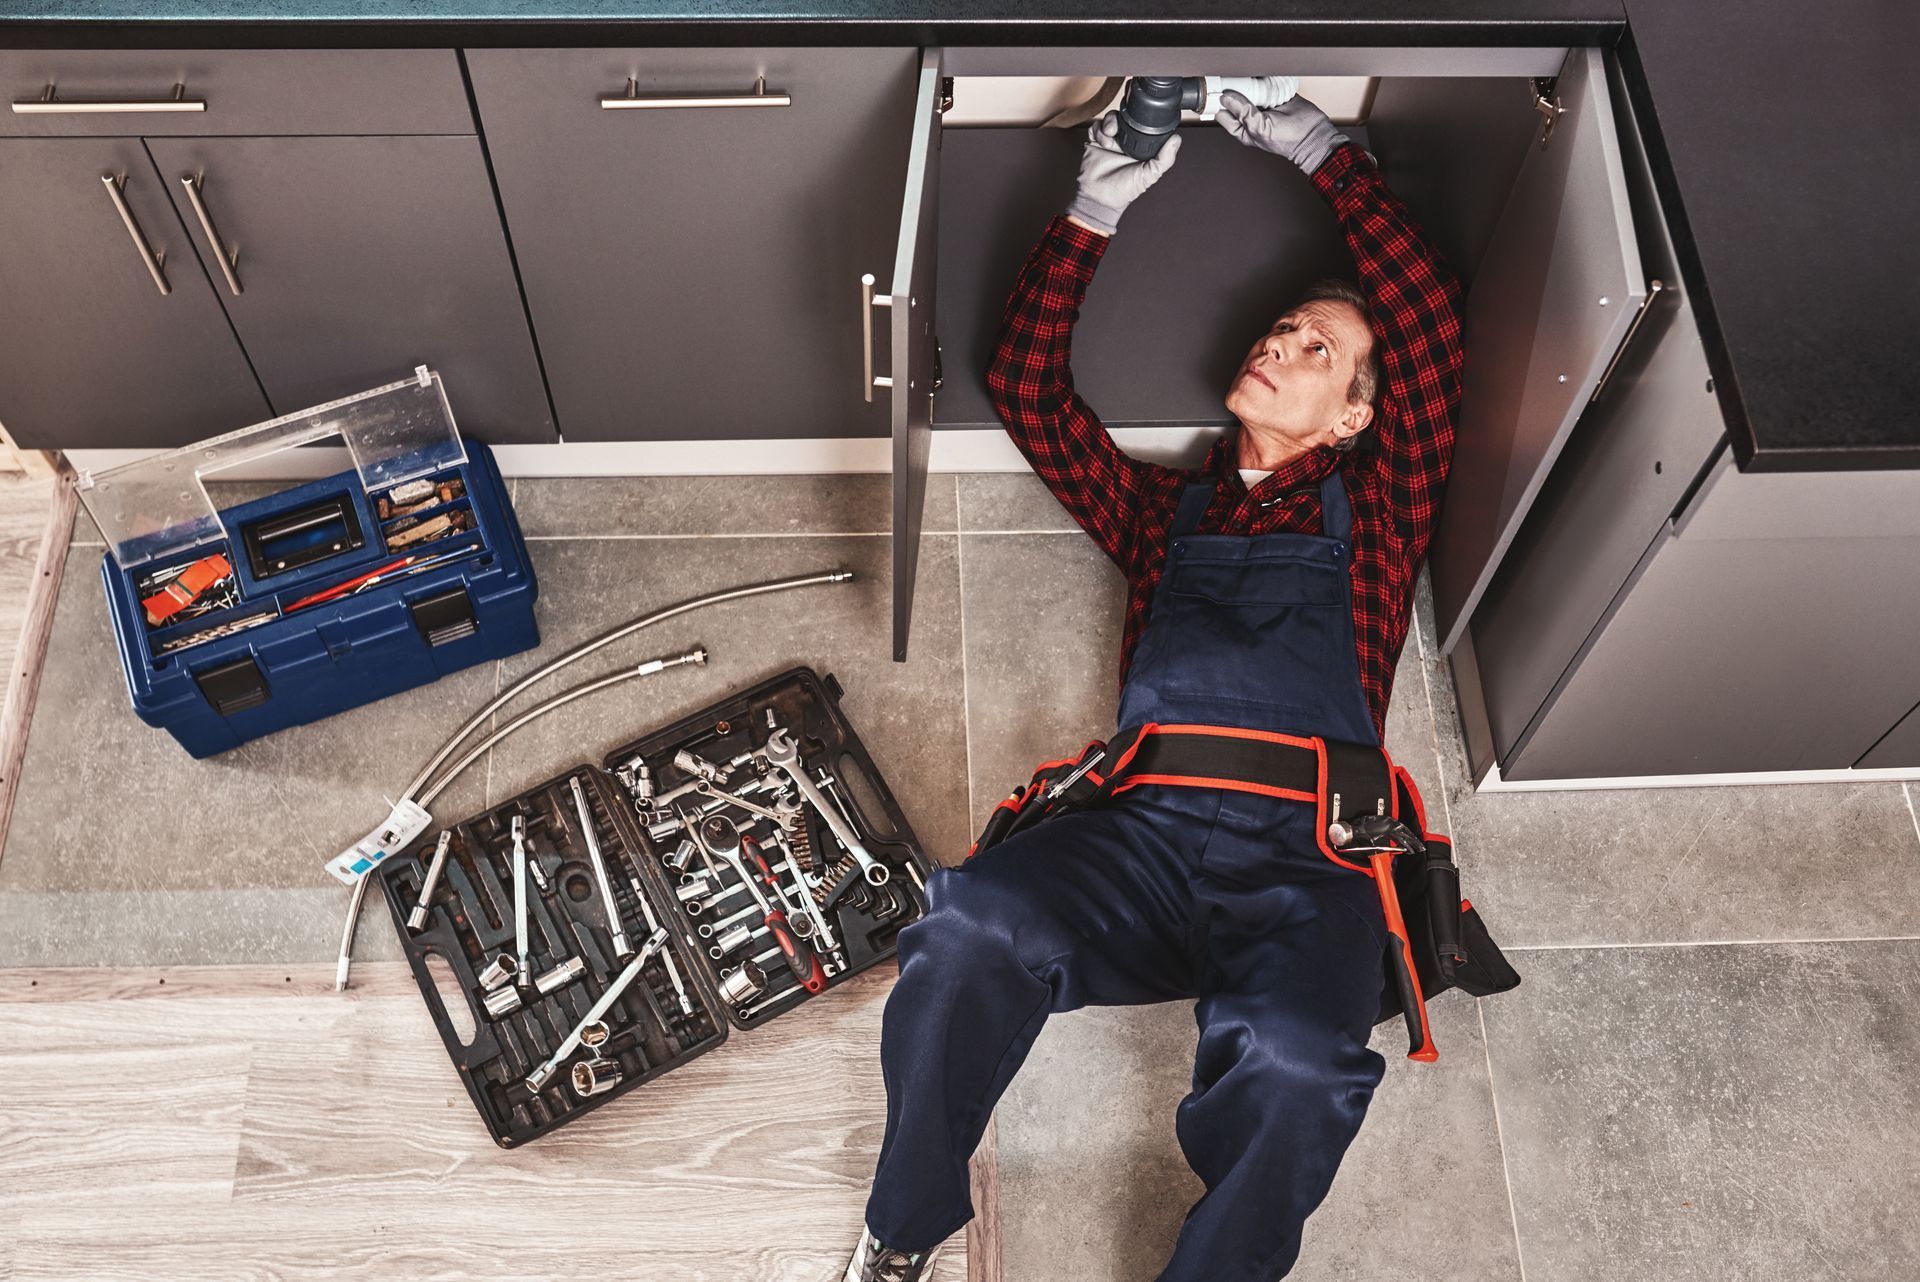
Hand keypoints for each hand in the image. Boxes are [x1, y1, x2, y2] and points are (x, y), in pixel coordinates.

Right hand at [1064, 111, 1181, 236]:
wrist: (1100, 198)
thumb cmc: (1124, 190)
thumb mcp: (1149, 175)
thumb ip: (1164, 159)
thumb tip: (1177, 140)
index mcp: (1141, 146)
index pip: (1144, 125)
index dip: (1144, 119)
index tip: (1143, 122)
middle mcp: (1126, 141)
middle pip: (1126, 117)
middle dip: (1124, 118)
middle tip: (1122, 127)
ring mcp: (1111, 140)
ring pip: (1111, 118)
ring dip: (1111, 122)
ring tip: (1111, 135)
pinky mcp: (1096, 141)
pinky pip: (1097, 126)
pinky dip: (1100, 130)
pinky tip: (1104, 141)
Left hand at [1215, 90, 1347, 175]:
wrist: (1313, 133)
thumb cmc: (1287, 140)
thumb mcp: (1259, 128)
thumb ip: (1242, 112)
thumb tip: (1226, 98)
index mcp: (1241, 127)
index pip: (1222, 112)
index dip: (1219, 101)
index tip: (1218, 89)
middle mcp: (1250, 115)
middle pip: (1235, 96)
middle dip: (1235, 87)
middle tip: (1236, 79)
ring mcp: (1263, 103)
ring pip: (1250, 87)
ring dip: (1251, 81)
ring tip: (1254, 79)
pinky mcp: (1276, 93)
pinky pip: (1267, 82)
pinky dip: (1266, 77)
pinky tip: (1266, 77)